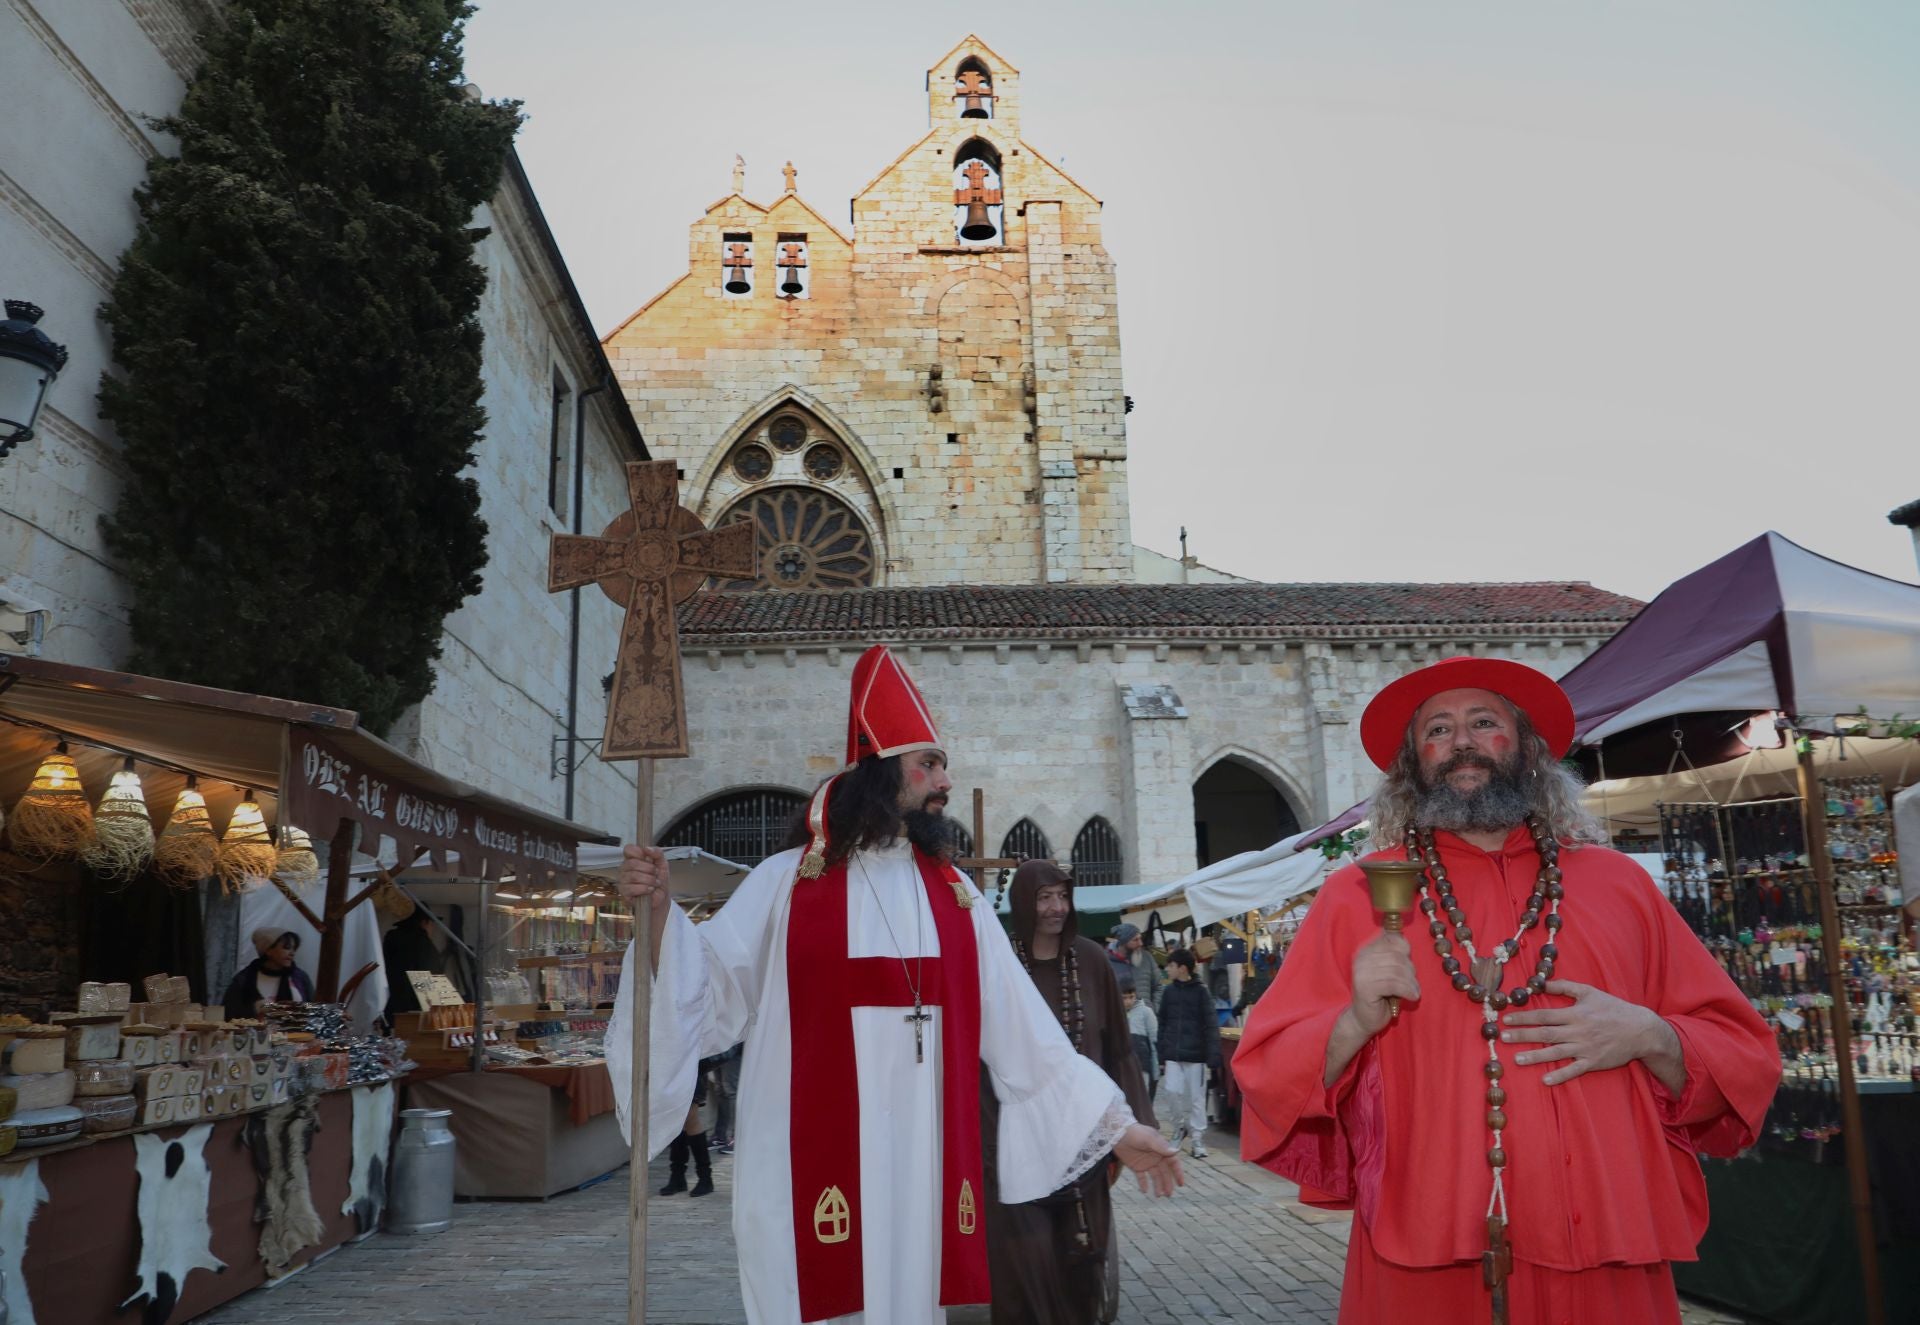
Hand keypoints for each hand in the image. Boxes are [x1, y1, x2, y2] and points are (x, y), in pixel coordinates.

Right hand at [618, 844, 671, 919]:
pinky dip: (644, 888)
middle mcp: (624, 868)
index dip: (638, 852)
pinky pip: (632, 888)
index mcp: (632, 858)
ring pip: (633, 876)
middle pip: (632, 863)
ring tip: (655, 883)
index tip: (648, 858)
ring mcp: (622, 880)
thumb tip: (647, 848)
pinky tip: (649, 890)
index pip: (628, 849)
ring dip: (649, 880)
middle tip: (656, 873)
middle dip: (649, 869)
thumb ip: (657, 853)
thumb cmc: (659, 879)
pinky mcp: (624, 892)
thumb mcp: (662, 863)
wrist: (661, 897)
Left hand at [1114, 1122, 1184, 1196]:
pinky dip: (1143, 1184)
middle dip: (1167, 1183)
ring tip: (1158, 1195)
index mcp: (1161, 1149)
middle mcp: (1156, 1157)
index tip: (1181, 1184)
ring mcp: (1146, 1162)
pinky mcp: (1136, 1166)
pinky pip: (1142, 1177)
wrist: (1118, 1133)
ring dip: (1157, 1186)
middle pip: (1164, 1173)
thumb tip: (1176, 1151)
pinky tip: (1145, 1191)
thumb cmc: (1136, 1133)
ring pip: (1155, 1176)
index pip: (1173, 1163)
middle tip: (1168, 1195)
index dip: (1178, 1173)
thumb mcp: (1149, 1139)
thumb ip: (1161, 1147)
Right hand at [1348, 929, 1418, 1036]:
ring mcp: (1362, 971)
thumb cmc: (1382, 995)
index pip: (1392, 938)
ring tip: (1414, 992)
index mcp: (1367, 949)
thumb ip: (1395, 956)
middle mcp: (1362, 957)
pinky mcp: (1365, 987)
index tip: (1407, 966)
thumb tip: (1406, 942)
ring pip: (1397, 970)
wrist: (1363, 1019)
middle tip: (1413, 984)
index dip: (1405, 950)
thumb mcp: (1390, 971)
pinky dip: (1407, 990)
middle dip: (1411, 971)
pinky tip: (1411, 997)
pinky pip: (1394, 984)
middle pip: (1398, 955)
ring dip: (1411, 983)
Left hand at [1500, 980, 1679, 1086]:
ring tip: (1516, 1060)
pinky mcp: (1594, 1062)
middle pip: (1546, 1033)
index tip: (1506, 1019)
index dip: (1524, 1017)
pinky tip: (1545, 1080)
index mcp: (1575, 1013)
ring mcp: (1585, 1048)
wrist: (1640, 1030)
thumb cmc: (1613, 1009)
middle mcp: (1578, 1031)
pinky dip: (1560, 1075)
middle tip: (1503, 1037)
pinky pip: (1574, 1070)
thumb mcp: (1589, 992)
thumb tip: (1540, 983)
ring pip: (1556, 1053)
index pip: (1544, 1015)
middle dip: (1523, 1035)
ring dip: (1535, 1057)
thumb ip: (1565, 987)